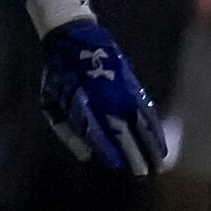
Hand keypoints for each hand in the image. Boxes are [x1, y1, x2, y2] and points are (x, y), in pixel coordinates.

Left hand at [39, 17, 165, 175]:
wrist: (73, 37)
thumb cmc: (59, 75)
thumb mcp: (51, 103)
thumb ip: (68, 132)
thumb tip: (88, 156)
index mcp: (82, 103)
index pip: (98, 130)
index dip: (108, 148)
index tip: (117, 165)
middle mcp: (105, 97)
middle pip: (123, 129)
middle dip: (135, 152)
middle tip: (145, 173)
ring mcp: (121, 90)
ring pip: (139, 120)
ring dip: (150, 142)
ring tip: (159, 161)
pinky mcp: (132, 85)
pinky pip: (146, 109)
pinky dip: (154, 125)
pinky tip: (159, 139)